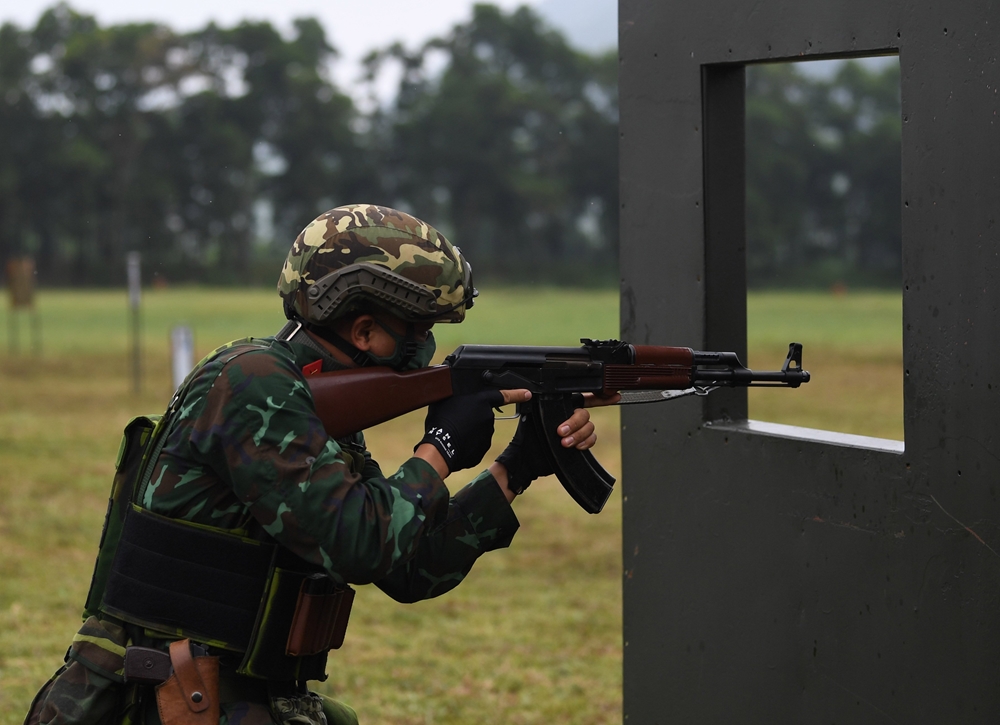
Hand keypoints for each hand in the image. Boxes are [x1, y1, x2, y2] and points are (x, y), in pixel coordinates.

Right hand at [416, 389, 530, 476]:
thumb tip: (453, 391)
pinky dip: (468, 444)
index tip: (528, 394)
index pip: (502, 395)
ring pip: (479, 431)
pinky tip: (456, 443)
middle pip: (483, 415)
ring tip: (453, 434)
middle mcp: (488, 417)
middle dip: (472, 418)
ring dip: (469, 432)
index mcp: (481, 402)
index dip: (517, 394)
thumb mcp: (446, 399)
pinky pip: (476, 444)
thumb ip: (456, 395)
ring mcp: (487, 435)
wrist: (440, 448)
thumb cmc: (440, 422)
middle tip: (456, 421)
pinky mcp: (483, 449)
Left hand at [493, 392, 615, 498]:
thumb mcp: (532, 417)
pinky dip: (585, 443)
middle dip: (575, 423)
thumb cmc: (526, 438)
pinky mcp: (579, 443)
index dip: (597, 395)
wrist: (527, 460)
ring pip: (589, 427)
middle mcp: (570, 417)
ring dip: (578, 435)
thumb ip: (544, 406)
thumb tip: (546, 395)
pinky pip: (592, 439)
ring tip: (564, 443)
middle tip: (561, 432)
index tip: (611, 395)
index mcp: (560, 407)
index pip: (581, 397)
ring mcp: (576, 431)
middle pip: (584, 414)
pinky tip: (576, 447)